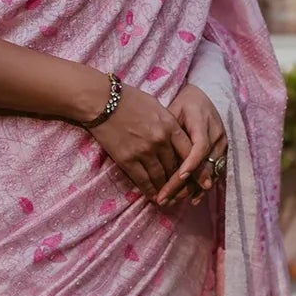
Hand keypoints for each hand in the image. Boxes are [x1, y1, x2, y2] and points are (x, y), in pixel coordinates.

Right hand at [86, 82, 193, 203]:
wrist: (102, 101)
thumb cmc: (128, 98)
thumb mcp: (156, 105)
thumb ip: (167, 122)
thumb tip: (174, 134)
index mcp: (170, 125)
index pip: (189, 152)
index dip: (192, 166)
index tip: (192, 175)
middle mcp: (161, 140)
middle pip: (176, 167)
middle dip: (179, 182)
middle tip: (181, 192)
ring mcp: (145, 151)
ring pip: (161, 177)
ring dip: (165, 189)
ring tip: (167, 197)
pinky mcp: (128, 160)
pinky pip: (143, 180)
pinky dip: (150, 191)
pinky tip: (153, 197)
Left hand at [156, 83, 226, 206]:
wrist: (205, 95)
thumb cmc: (183, 104)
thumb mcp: (174, 110)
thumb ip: (168, 129)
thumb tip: (154, 149)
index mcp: (202, 121)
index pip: (200, 146)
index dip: (191, 163)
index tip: (179, 176)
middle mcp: (216, 134)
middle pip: (204, 163)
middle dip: (186, 183)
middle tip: (167, 198)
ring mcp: (222, 144)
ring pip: (209, 171)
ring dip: (193, 188)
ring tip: (174, 200)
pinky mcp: (222, 152)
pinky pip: (214, 172)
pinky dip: (202, 186)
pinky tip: (192, 198)